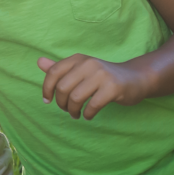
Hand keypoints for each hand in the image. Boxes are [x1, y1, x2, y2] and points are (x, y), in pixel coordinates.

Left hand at [37, 55, 151, 119]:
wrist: (135, 78)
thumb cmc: (103, 77)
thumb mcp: (81, 70)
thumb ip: (60, 68)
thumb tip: (39, 62)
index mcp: (78, 59)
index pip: (53, 72)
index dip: (46, 88)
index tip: (47, 100)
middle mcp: (88, 64)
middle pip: (63, 87)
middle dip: (61, 103)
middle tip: (66, 110)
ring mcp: (101, 75)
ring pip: (76, 98)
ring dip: (73, 111)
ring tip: (76, 114)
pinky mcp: (113, 87)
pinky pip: (93, 105)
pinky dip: (88, 114)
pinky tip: (89, 115)